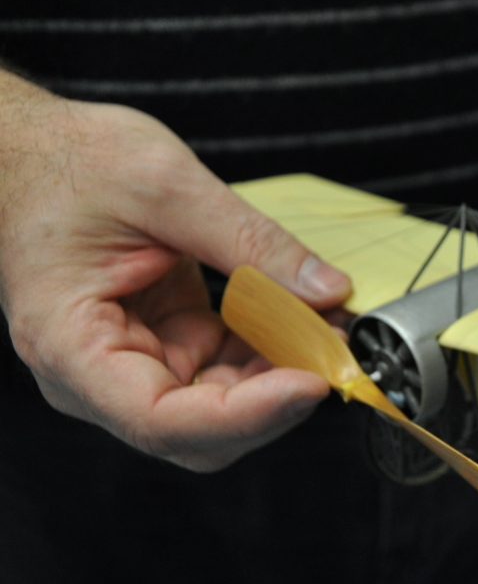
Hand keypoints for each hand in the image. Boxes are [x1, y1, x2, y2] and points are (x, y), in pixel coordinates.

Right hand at [0, 73, 351, 470]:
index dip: (247, 414)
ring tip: (330, 329)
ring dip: (282, 376)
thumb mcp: (166, 186)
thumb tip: (328, 292)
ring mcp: (133, 365)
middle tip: (338, 353)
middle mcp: (96, 376)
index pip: (163, 419)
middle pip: (200, 432)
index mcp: (72, 346)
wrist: (33, 151)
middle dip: (277, 399)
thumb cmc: (69, 163)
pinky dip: (270, 353)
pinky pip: (226, 372)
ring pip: (222, 410)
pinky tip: (303, 319)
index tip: (313, 381)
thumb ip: (251, 242)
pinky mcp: (164, 346)